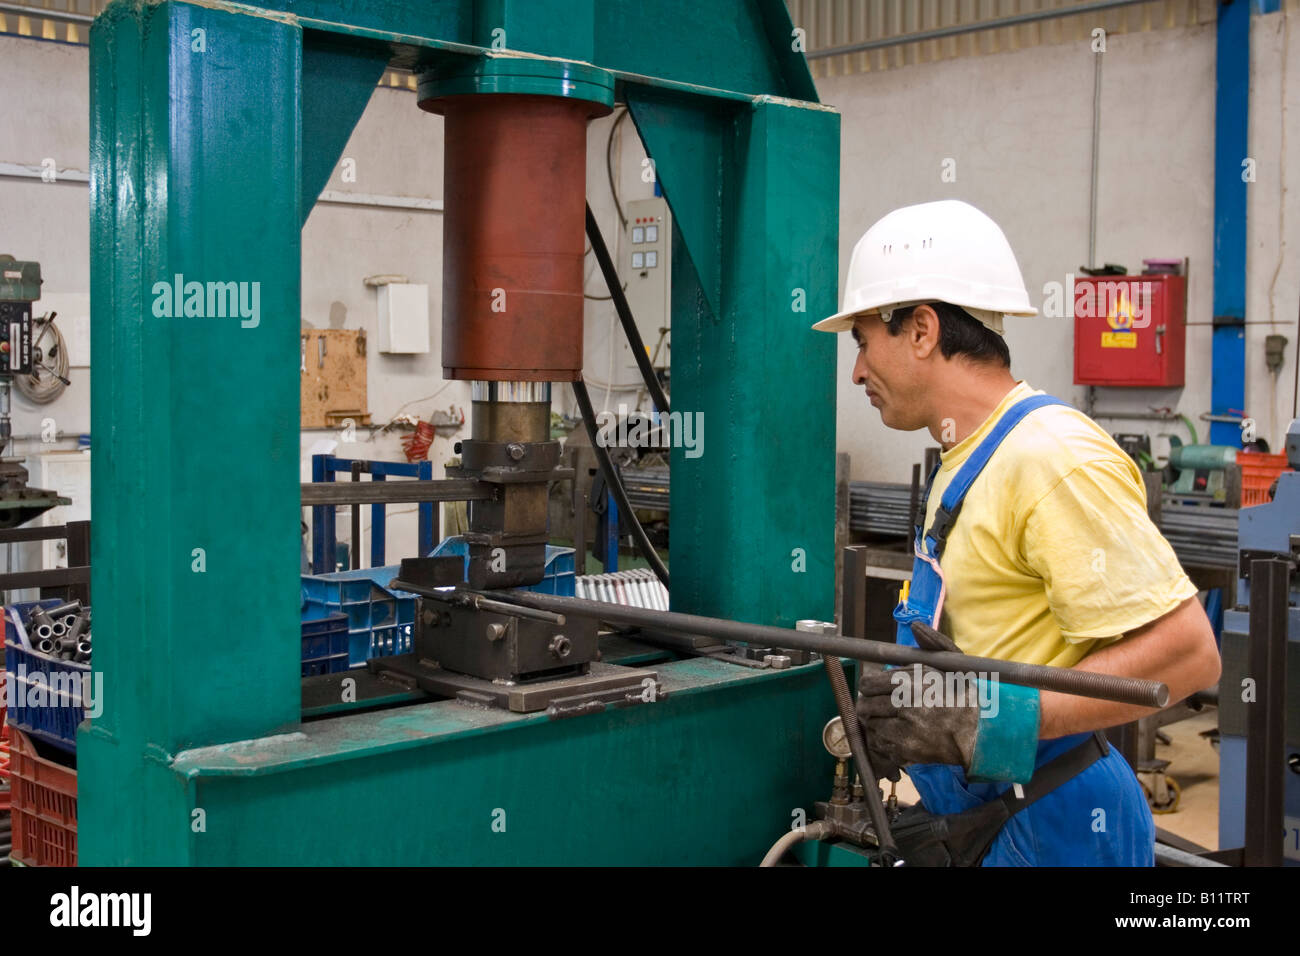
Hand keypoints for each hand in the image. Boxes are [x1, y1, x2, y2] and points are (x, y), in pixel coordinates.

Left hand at [855, 625, 978, 780]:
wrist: (980, 733)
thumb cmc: (964, 695)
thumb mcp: (953, 662)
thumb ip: (933, 643)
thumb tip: (915, 625)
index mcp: (913, 681)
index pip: (868, 684)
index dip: (870, 686)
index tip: (877, 689)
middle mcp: (905, 705)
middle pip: (866, 705)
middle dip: (871, 705)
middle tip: (883, 707)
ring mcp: (904, 730)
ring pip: (870, 725)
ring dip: (877, 722)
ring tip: (893, 721)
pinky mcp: (905, 750)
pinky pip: (879, 744)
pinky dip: (884, 740)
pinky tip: (898, 735)